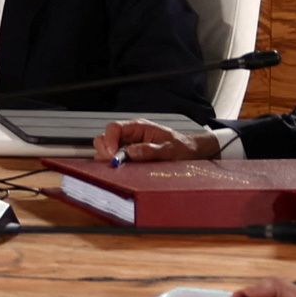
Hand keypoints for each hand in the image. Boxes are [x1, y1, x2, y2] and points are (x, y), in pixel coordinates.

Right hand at [94, 119, 209, 163]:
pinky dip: (113, 164)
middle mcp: (130, 134)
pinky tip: (123, 169)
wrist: (191, 152)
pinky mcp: (128, 155)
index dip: (109, 140)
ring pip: (106, 149)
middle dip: (105, 151)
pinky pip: (113, 158)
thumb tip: (130, 152)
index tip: (113, 155)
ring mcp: (127, 145)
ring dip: (108, 159)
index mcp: (138, 127)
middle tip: (116, 164)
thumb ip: (150, 150)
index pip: (114, 128)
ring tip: (122, 167)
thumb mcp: (169, 150)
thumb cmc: (182, 147)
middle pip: (104, 138)